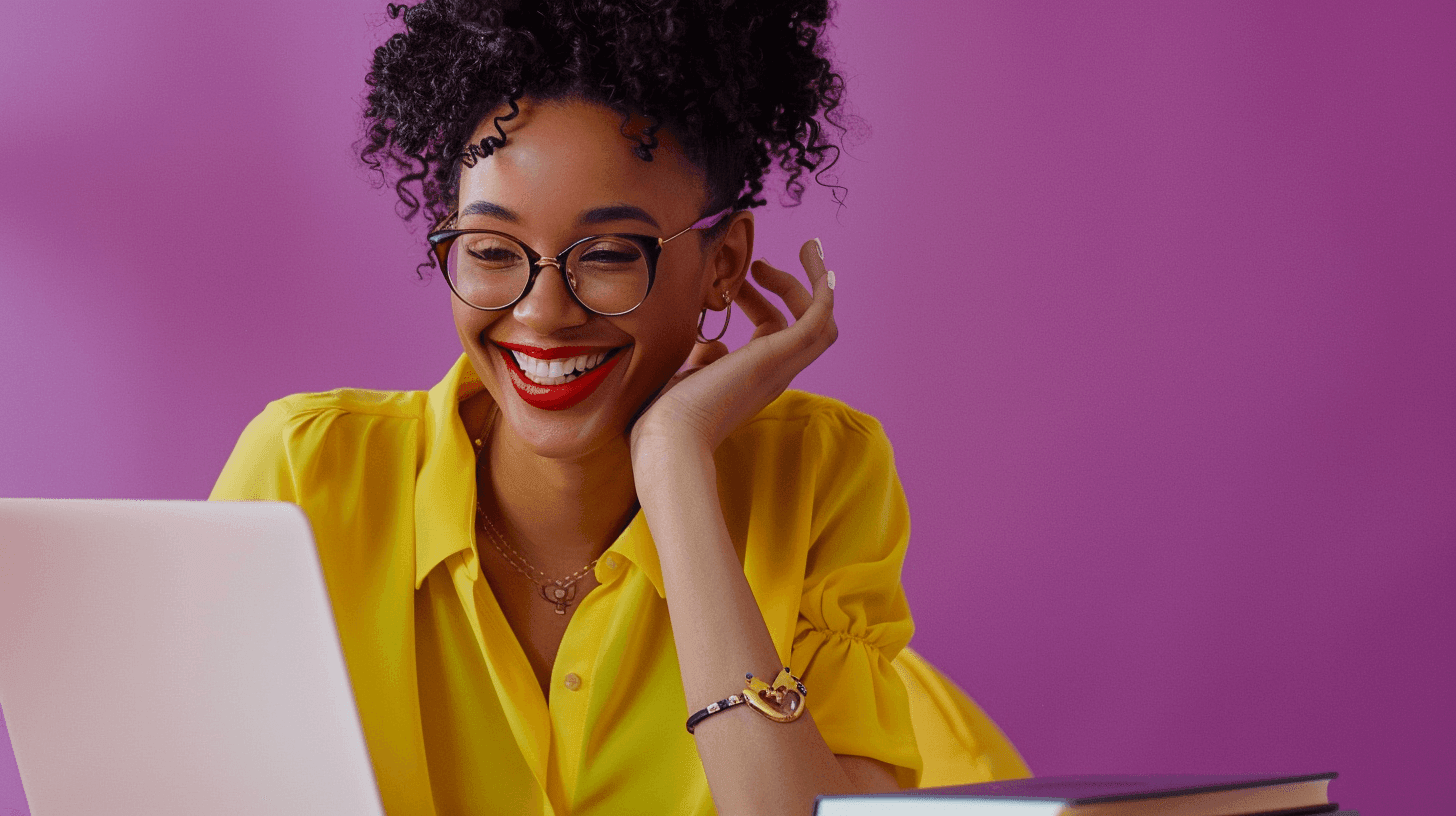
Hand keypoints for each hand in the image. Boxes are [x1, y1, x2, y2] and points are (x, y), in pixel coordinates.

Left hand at [630, 238, 836, 459]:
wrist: (668, 437)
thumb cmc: (665, 417)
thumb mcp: (682, 376)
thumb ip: (698, 358)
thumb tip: (709, 341)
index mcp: (751, 379)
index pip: (770, 333)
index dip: (756, 301)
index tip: (731, 286)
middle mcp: (773, 373)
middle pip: (801, 325)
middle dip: (786, 289)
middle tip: (757, 265)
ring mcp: (781, 365)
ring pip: (819, 321)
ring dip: (812, 283)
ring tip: (806, 249)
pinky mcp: (780, 354)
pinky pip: (818, 316)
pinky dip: (820, 285)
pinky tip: (813, 255)